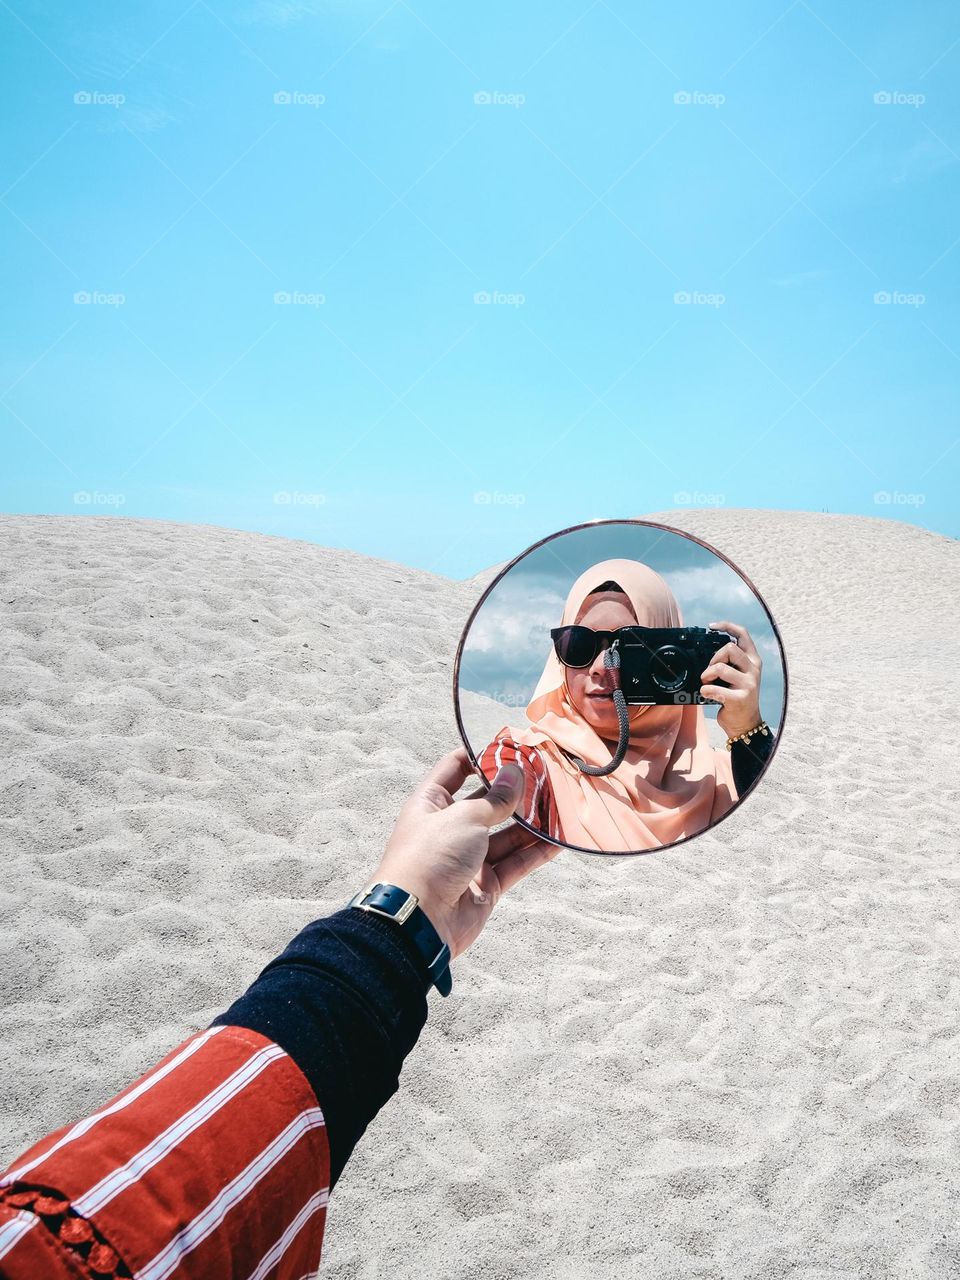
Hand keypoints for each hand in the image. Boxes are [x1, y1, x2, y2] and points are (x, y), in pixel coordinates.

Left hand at [368, 746, 558, 960]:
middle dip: (515, 791)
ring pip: (506, 835)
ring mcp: (468, 858)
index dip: (481, 755)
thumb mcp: (463, 818)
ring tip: (559, 806)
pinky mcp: (485, 884)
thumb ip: (495, 799)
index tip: (510, 746)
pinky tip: (558, 841)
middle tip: (546, 776)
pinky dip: (535, 853)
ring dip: (531, 823)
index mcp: (431, 803)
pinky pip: (515, 863)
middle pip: (486, 802)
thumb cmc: (429, 859)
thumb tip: (516, 775)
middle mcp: (449, 828)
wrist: (417, 922)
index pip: (456, 768)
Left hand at [699, 620, 762, 739]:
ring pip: (721, 668)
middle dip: (714, 658)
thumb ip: (730, 662)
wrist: (745, 723)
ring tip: (706, 682)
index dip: (727, 626)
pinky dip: (705, 690)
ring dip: (706, 674)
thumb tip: (709, 651)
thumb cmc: (737, 697)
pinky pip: (715, 689)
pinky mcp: (740, 698)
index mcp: (753, 661)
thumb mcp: (739, 675)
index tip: (712, 626)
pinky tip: (706, 693)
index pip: (743, 635)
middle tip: (709, 671)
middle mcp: (753, 670)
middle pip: (729, 648)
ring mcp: (748, 684)